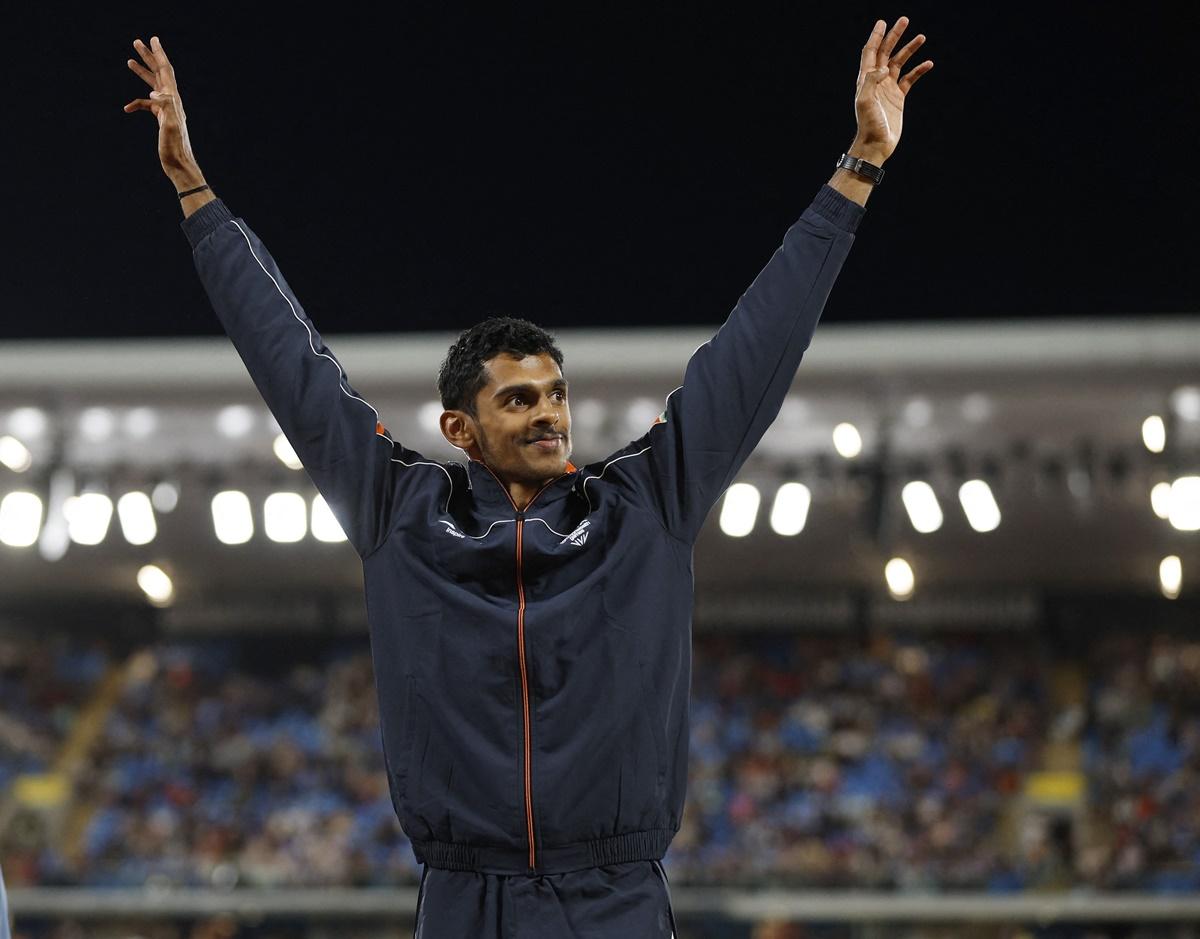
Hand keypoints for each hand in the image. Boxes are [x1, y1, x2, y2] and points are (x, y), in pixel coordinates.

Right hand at [123, 36, 203, 189]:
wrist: (179, 166)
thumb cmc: (175, 148)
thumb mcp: (171, 125)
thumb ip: (165, 106)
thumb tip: (153, 92)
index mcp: (173, 100)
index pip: (166, 71)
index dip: (159, 54)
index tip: (153, 39)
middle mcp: (172, 102)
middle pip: (160, 73)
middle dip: (149, 57)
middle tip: (137, 41)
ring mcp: (166, 110)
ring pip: (153, 86)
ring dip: (142, 73)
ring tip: (129, 60)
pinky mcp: (162, 119)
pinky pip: (147, 106)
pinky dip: (136, 103)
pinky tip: (127, 108)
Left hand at [849, 16, 932, 164]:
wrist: (876, 145)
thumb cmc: (868, 125)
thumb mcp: (865, 102)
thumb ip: (871, 81)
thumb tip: (884, 67)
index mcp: (866, 80)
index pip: (870, 52)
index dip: (876, 37)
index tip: (883, 22)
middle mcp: (876, 81)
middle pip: (886, 52)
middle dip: (894, 36)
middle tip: (904, 20)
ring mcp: (888, 88)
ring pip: (899, 63)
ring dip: (909, 50)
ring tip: (921, 37)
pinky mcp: (898, 98)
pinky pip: (910, 79)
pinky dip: (919, 70)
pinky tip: (928, 63)